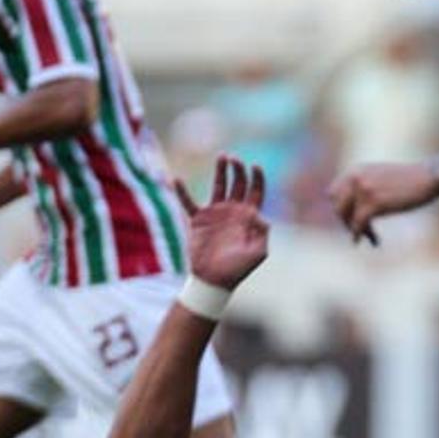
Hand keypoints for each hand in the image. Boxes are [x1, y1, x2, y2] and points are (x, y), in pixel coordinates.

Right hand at [174, 155, 268, 290]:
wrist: (214, 280)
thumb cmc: (238, 269)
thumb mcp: (257, 253)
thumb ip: (261, 234)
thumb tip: (260, 216)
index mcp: (249, 217)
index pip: (255, 191)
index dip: (257, 178)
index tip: (255, 166)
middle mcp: (233, 211)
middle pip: (238, 184)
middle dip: (238, 170)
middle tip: (235, 160)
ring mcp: (215, 214)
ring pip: (219, 186)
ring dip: (220, 171)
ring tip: (222, 157)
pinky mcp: (198, 220)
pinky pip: (189, 202)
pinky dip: (182, 191)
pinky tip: (176, 179)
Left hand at [326, 161, 438, 245]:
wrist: (429, 177)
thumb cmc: (410, 179)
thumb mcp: (381, 176)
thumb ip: (366, 185)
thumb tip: (355, 205)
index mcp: (356, 170)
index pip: (333, 193)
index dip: (340, 209)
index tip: (351, 219)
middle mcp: (356, 177)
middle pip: (337, 207)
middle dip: (346, 221)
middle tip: (361, 231)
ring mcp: (364, 189)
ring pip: (347, 217)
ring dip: (357, 230)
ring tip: (371, 237)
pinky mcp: (374, 203)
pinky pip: (359, 224)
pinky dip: (362, 235)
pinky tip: (374, 242)